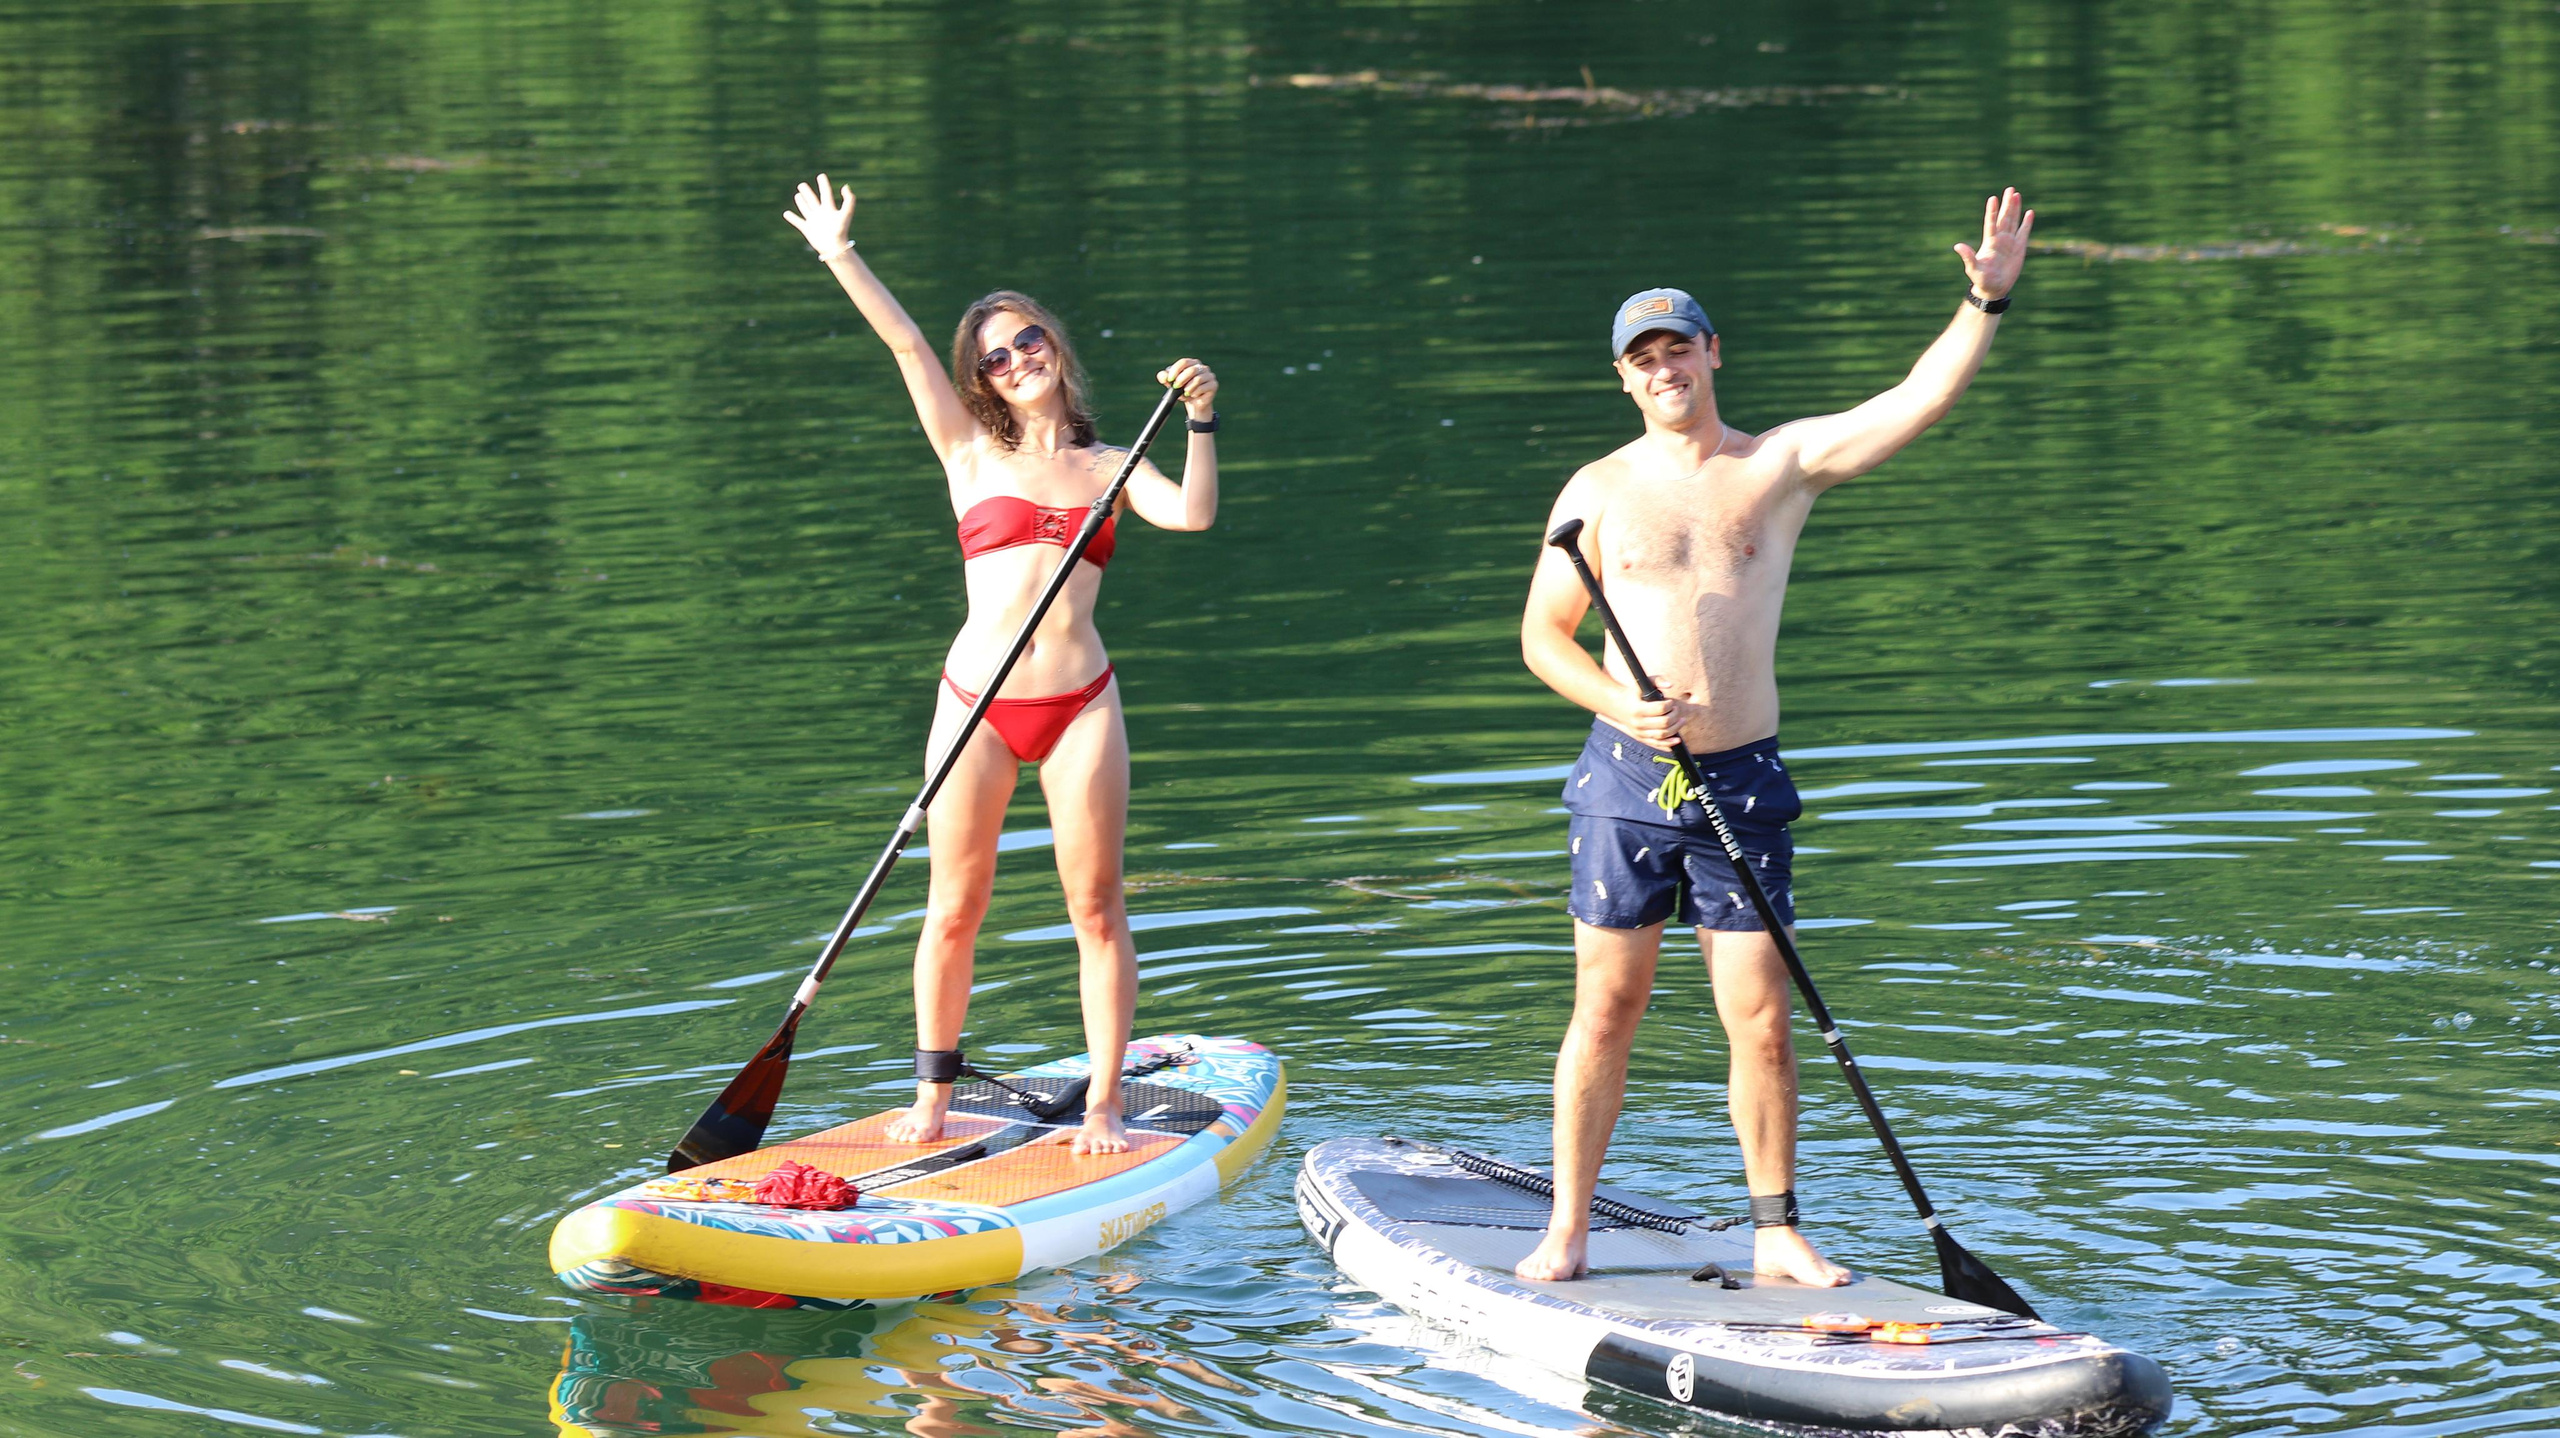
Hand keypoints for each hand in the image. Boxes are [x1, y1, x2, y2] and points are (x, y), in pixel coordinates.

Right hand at [783, 173, 855, 256]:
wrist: (834, 247)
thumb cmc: (841, 231)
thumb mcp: (846, 213)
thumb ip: (849, 200)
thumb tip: (845, 186)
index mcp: (829, 209)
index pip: (826, 193)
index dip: (824, 184)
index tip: (821, 176)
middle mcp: (821, 213)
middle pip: (813, 200)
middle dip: (807, 192)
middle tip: (802, 185)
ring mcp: (814, 221)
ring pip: (806, 209)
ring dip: (801, 202)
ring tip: (797, 195)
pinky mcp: (807, 229)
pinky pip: (798, 222)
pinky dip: (792, 218)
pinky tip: (786, 213)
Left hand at [1158, 358, 1217, 417]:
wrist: (1195, 404)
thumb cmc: (1183, 391)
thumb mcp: (1172, 385)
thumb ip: (1165, 378)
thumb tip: (1163, 376)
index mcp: (1192, 363)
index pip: (1184, 362)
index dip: (1175, 370)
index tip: (1169, 379)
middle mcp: (1202, 367)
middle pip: (1191, 370)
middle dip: (1181, 379)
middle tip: (1176, 387)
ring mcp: (1209, 375)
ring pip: (1198, 379)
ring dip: (1188, 387)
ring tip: (1185, 393)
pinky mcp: (1214, 385)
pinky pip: (1203, 387)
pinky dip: (1196, 392)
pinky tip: (1194, 395)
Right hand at [1622, 683, 1698, 747]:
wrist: (1618, 706)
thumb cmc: (1633, 693)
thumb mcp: (1642, 683)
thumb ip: (1657, 680)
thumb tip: (1670, 685)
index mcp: (1638, 709)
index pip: (1660, 709)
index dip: (1669, 705)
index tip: (1671, 702)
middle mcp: (1638, 723)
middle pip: (1664, 722)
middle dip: (1675, 715)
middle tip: (1677, 709)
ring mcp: (1639, 732)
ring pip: (1662, 734)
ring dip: (1676, 728)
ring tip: (1682, 720)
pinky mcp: (1641, 738)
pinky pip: (1657, 744)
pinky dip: (1668, 743)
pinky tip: (1677, 740)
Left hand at [1953, 187, 2033, 301]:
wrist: (1994, 288)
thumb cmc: (1982, 280)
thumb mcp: (1974, 269)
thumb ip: (1968, 257)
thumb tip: (1957, 246)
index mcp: (1989, 242)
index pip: (1991, 223)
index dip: (1992, 211)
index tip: (1993, 199)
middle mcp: (1999, 239)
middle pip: (2004, 217)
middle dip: (2007, 204)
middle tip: (2010, 189)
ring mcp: (2010, 242)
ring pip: (2013, 221)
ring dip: (2015, 209)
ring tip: (2017, 195)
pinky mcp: (2019, 248)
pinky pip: (2023, 232)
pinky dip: (2027, 222)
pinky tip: (2029, 212)